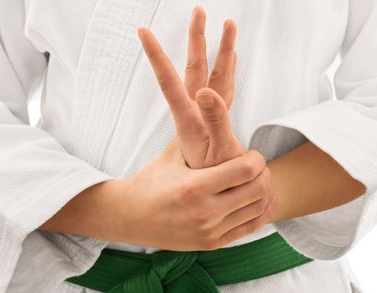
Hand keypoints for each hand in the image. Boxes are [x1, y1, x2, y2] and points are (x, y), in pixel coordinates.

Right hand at [109, 137, 274, 250]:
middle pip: (257, 189)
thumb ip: (196, 133)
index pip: (245, 169)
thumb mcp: (172, 154)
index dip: (256, 158)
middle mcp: (204, 212)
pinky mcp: (211, 244)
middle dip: (263, 174)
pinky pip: (249, 228)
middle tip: (257, 166)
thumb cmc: (150, 181)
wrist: (129, 217)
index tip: (251, 154)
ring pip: (257, 209)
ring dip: (263, 193)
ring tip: (255, 181)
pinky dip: (258, 213)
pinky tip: (256, 200)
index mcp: (195, 186)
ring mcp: (209, 231)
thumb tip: (214, 100)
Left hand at [138, 6, 244, 168]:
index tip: (142, 32)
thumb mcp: (217, 150)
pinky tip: (234, 58)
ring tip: (228, 25)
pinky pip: (227, 87)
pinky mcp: (219, 119)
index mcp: (190, 118)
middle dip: (198, 39)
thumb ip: (215, 119)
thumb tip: (205, 90)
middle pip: (196, 68)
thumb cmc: (217, 176)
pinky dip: (230, 70)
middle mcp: (196, 112)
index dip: (156, 56)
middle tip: (199, 11)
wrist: (220, 191)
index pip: (169, 81)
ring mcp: (208, 114)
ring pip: (215, 73)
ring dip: (220, 49)